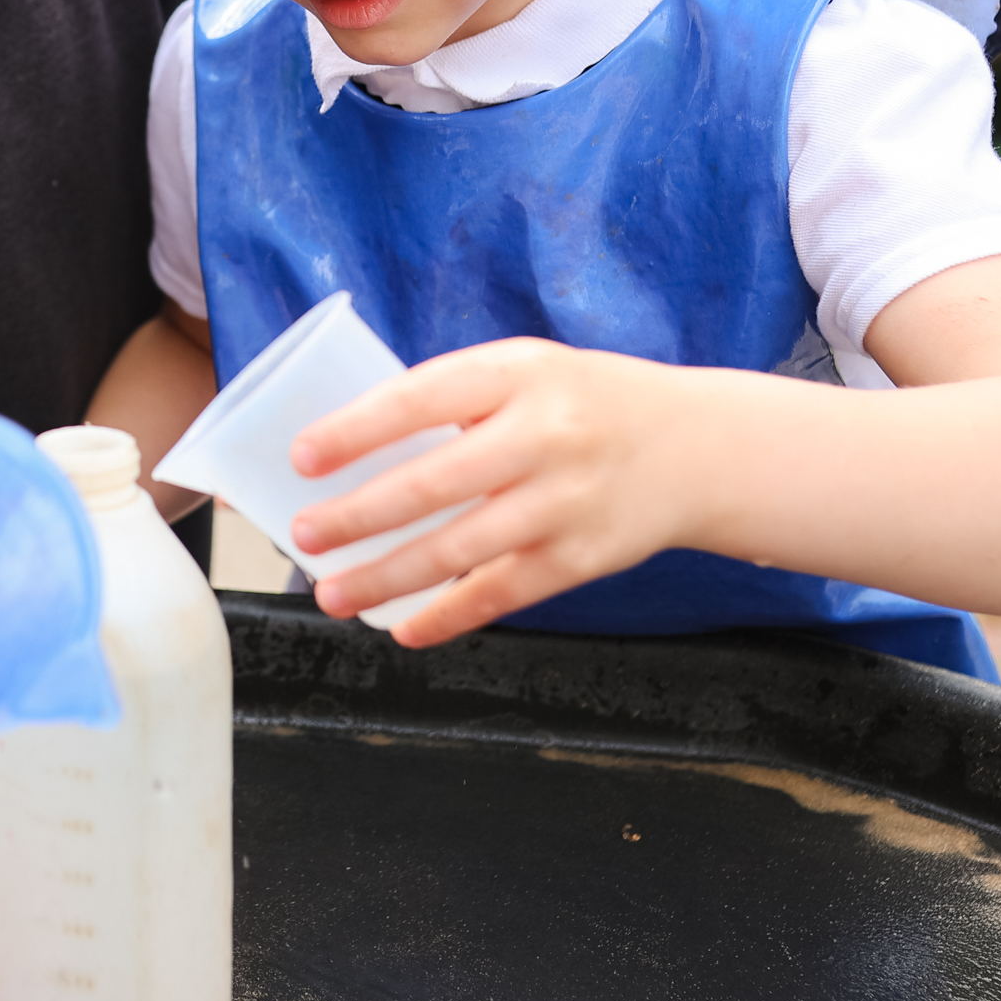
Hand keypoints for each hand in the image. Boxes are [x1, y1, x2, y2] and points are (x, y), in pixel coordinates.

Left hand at [287, 338, 695, 648]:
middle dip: (357, 516)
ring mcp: (565, 501)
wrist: (698, 447)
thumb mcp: (526, 371)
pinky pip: (501, 593)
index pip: (421, 399)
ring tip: (332, 594)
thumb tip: (353, 446)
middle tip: (304, 536)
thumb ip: (455, 400)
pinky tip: (404, 628)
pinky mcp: (582, 557)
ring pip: (459, 550)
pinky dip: (447, 615)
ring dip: (386, 578)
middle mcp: (544, 435)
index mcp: (518, 374)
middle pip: (433, 483)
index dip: (356, 430)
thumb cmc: (584, 404)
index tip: (303, 457)